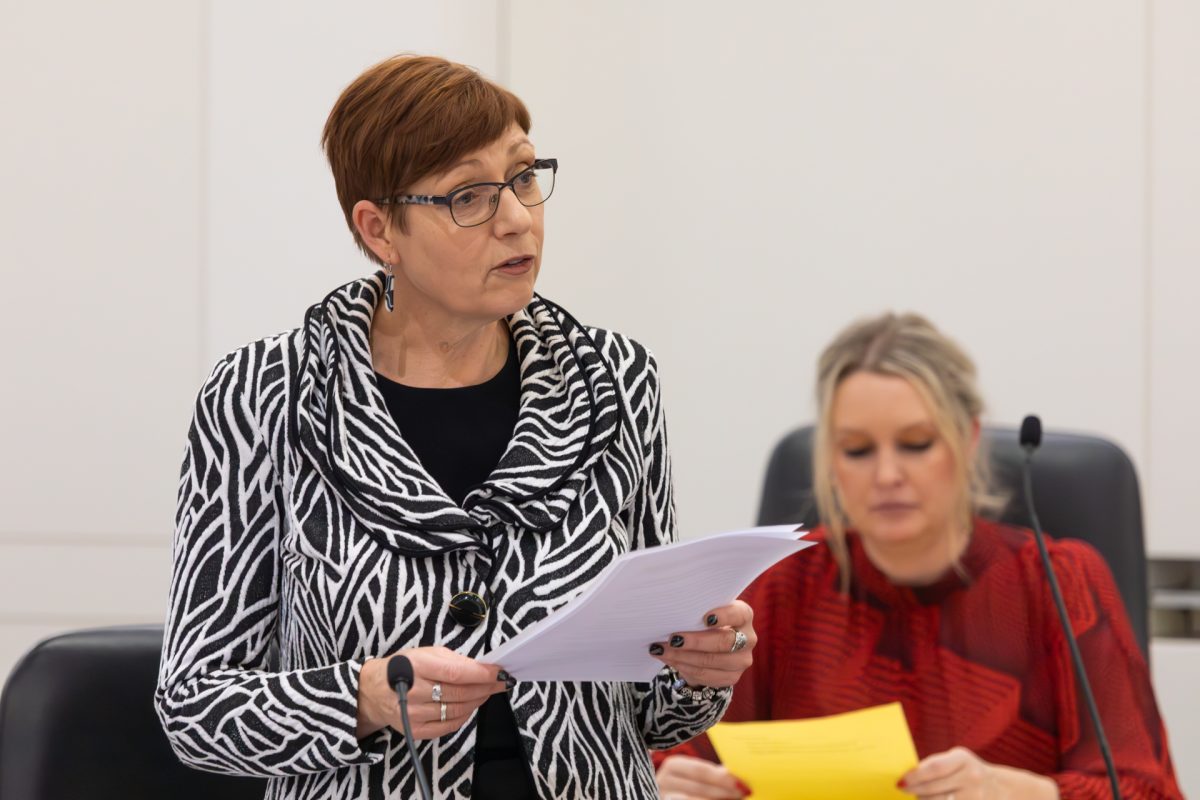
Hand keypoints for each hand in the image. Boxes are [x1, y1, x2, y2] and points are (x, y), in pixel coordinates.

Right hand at [356, 646, 508, 739]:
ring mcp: (413, 713)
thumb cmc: (403, 667)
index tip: (500, 673)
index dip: (482, 674)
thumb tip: (482, 667)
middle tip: (500, 683)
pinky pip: (448, 726)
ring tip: (487, 692)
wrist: (373, 691)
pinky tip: (470, 706)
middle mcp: (413, 690)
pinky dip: (464, 716)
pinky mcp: (415, 730)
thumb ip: (453, 660)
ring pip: (457, 710)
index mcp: (417, 665)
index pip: (457, 673)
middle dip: (485, 688)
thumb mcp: (425, 653)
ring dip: (477, 701)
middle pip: (460, 693)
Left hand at [648, 600, 755, 688]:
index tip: (705, 618)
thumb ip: (697, 611)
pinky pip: (706, 675)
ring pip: (711, 662)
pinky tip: (669, 660)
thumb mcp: (706, 612)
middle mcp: (748, 638)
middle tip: (673, 639)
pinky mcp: (733, 677)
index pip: (738, 615)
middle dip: (695, 641)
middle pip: (723, 642)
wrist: (713, 645)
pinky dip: (684, 667)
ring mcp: (742, 660)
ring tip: (661, 650)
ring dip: (683, 657)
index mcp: (744, 615)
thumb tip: (671, 613)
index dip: (723, 616)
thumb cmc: (705, 621)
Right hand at [656, 754, 749, 798]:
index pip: (700, 770)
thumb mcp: (699, 776)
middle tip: (745, 793)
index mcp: (673, 765)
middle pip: (699, 788)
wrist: (674, 795)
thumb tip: (737, 775)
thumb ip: (715, 774)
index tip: (743, 784)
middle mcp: (662, 782)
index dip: (723, 778)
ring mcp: (662, 797)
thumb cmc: (691, 785)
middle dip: (725, 792)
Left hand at [899, 746, 1058, 798]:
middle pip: (934, 790)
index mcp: (964, 760)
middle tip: (903, 790)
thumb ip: (934, 765)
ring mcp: (976, 798)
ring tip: (919, 796)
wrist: (1001, 788)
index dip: (915, 776)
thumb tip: (907, 776)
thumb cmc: (968, 771)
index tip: (900, 781)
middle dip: (915, 792)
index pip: (935, 769)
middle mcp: (972, 779)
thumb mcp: (956, 760)